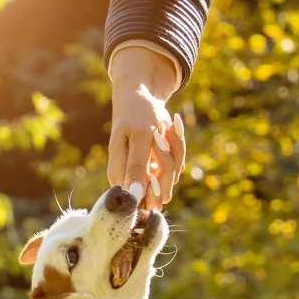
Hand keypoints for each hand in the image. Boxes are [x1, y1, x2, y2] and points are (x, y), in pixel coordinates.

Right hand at [107, 46, 186, 210]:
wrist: (141, 98)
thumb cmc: (136, 114)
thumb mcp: (139, 137)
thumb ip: (137, 167)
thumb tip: (133, 195)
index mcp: (120, 176)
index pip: (140, 200)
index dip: (152, 190)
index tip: (155, 168)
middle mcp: (134, 180)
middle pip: (161, 194)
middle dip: (168, 166)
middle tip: (160, 137)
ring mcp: (149, 174)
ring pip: (173, 177)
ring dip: (175, 150)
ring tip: (168, 126)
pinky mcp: (161, 167)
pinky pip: (178, 165)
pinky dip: (178, 145)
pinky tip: (171, 126)